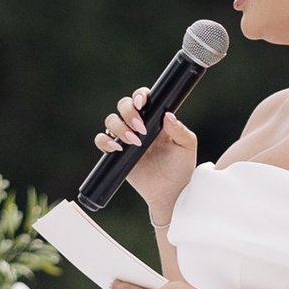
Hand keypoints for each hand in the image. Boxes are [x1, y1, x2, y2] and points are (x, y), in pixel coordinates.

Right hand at [95, 93, 197, 224]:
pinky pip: (101, 141)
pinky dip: (104, 141)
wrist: (170, 192)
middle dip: (128, 112)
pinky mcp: (116, 153)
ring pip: (111, 120)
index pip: (142, 99)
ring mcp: (125, 138)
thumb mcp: (186, 146)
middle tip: (140, 128)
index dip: (139, 96)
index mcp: (155, 119)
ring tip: (134, 142)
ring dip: (119, 127)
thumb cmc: (180, 168)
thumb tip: (168, 115)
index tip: (141, 103)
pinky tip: (117, 148)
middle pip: (123, 105)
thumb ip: (179, 129)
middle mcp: (138, 125)